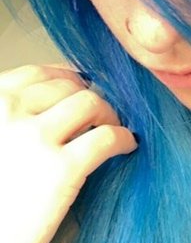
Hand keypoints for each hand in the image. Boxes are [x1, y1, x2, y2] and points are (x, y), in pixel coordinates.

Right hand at [0, 63, 137, 242]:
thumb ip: (15, 120)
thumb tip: (62, 101)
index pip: (37, 73)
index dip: (66, 80)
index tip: (80, 90)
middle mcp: (8, 112)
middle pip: (68, 85)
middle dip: (90, 99)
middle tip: (102, 118)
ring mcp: (35, 138)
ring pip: (91, 102)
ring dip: (109, 114)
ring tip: (114, 131)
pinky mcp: (62, 169)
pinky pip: (107, 137)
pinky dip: (123, 138)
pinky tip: (127, 147)